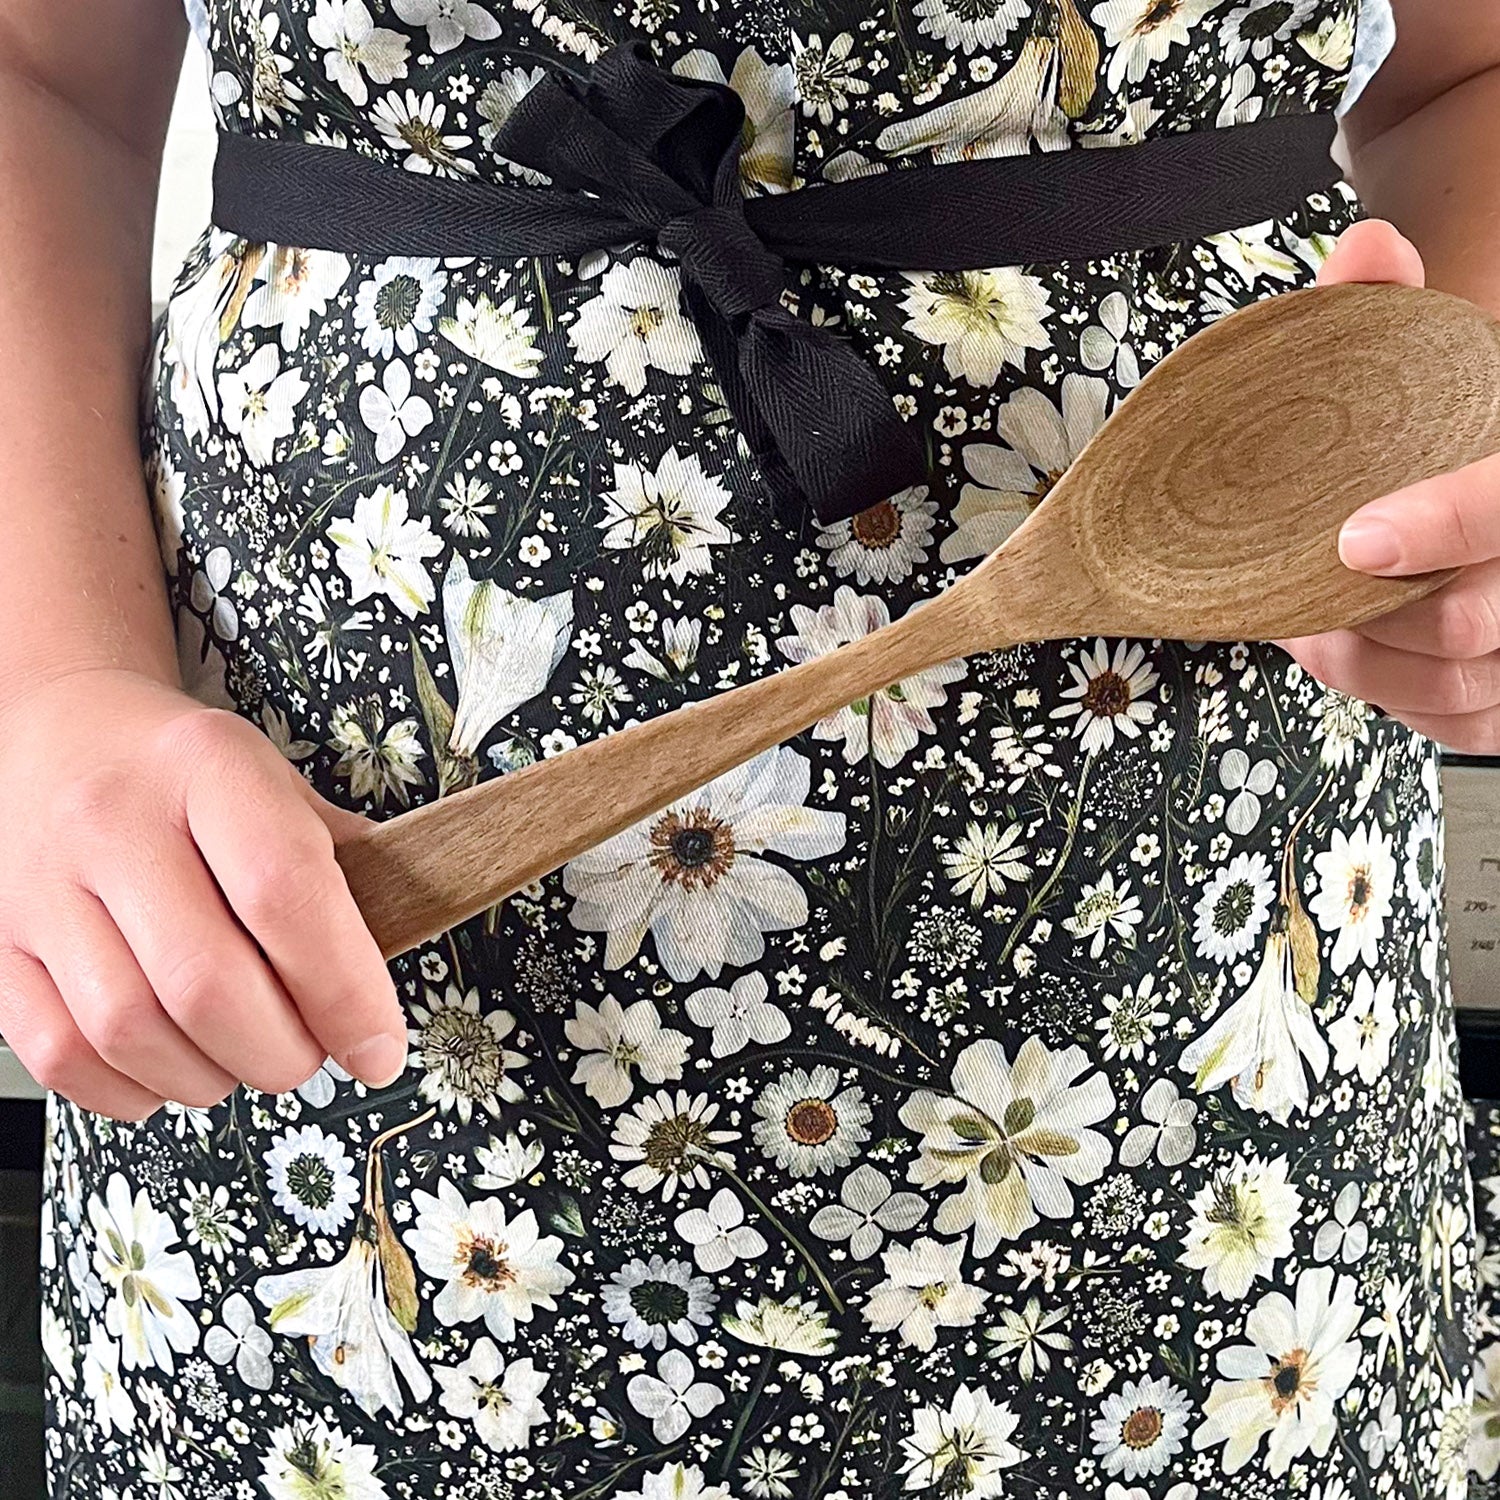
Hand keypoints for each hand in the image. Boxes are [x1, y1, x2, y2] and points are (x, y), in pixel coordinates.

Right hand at [0, 669, 405, 1118]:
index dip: (345, 992)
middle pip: (207, 982)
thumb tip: (406, 945)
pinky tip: (174, 1065)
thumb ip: (344, 860)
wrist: (58, 730)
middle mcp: (113, 822)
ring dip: (212, 1075)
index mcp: (208, 767)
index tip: (378, 1048)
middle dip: (283, 1051)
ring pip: (131, 1031)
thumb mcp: (276, 779)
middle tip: (311, 1052)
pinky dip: (133, 1088)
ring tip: (245, 1054)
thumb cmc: (185, 771)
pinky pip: (62, 1054)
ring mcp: (41, 887)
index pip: (287, 895)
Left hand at [1278, 218, 1499, 751]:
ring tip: (1308, 618)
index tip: (1355, 537)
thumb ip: (1397, 309)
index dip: (1446, 524)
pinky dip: (1386, 696)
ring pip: (1453, 687)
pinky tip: (1346, 650)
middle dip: (1364, 616)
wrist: (1488, 475)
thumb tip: (1365, 248)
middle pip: (1467, 623)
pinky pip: (1458, 728)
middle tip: (1299, 590)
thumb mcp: (1442, 365)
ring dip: (1359, 661)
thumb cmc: (1463, 430)